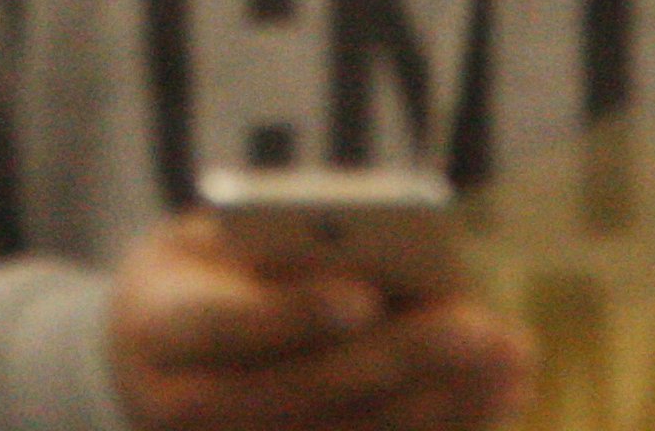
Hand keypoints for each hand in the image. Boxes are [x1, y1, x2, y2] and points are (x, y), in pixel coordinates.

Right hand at [108, 212, 528, 430]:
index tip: (364, 294)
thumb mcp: (211, 243)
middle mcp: (186, 411)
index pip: (228, 327)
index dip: (295, 314)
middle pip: (305, 396)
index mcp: (160, 330)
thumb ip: (276, 255)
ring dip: (443, 408)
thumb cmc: (202, 279)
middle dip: (401, 362)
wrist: (143, 363)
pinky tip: (497, 400)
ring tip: (511, 361)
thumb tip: (384, 277)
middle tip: (479, 327)